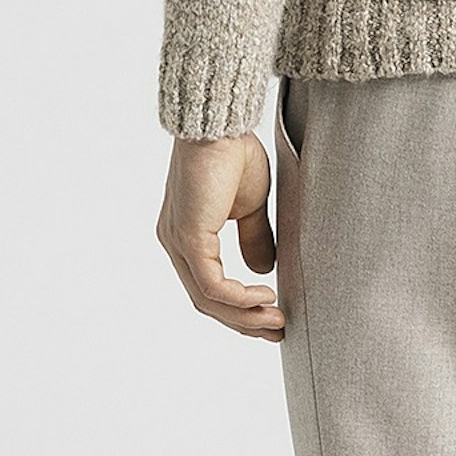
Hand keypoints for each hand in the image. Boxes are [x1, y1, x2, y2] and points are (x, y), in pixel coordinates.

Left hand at [156, 132, 284, 338]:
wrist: (221, 124)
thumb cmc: (233, 153)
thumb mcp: (250, 206)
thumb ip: (254, 238)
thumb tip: (263, 270)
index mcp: (188, 237)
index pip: (209, 289)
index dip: (240, 310)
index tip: (273, 318)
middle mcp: (176, 244)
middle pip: (206, 303)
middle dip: (245, 323)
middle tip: (278, 331)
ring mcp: (179, 243)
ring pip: (208, 300)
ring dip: (245, 317)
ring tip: (278, 319)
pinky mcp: (189, 238)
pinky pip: (212, 285)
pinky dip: (241, 298)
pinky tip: (267, 295)